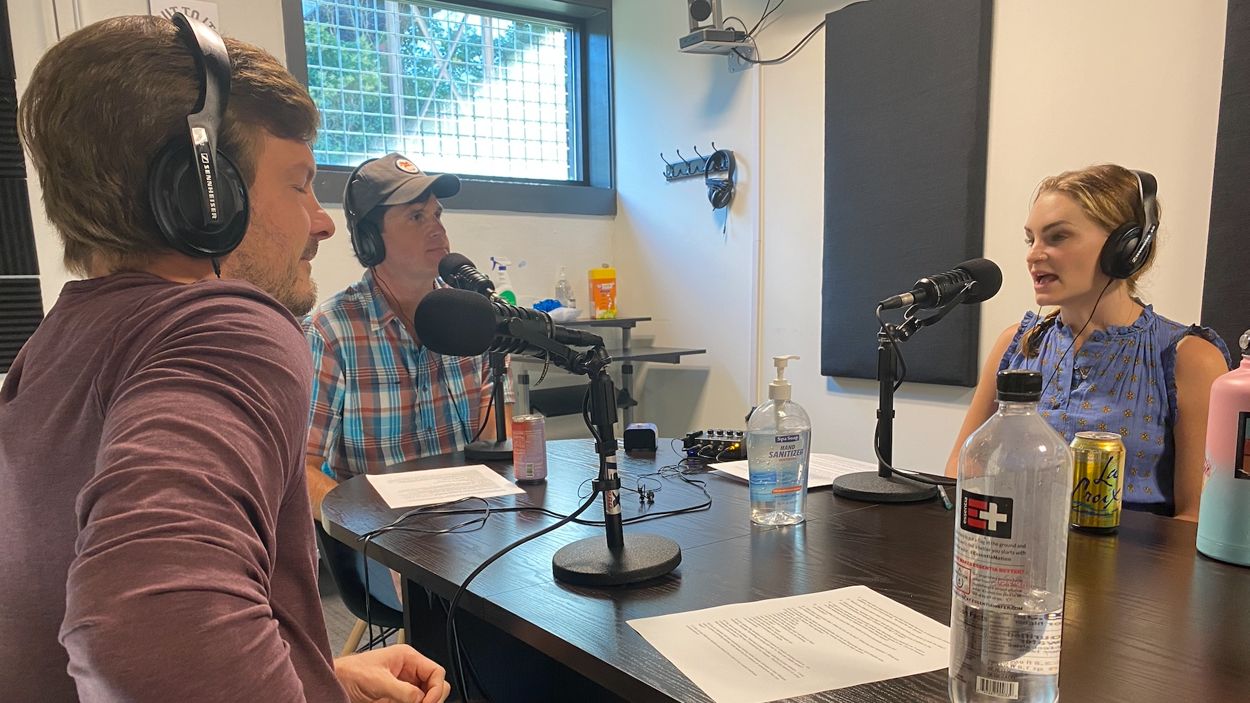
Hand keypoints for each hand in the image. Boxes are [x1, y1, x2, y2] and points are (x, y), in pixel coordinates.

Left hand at [335, 645, 450, 702]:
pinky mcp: (397, 700)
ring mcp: (404, 687)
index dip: (436, 689)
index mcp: (408, 658)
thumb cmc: (350, 672)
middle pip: (434, 686)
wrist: (334, 683)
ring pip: (425, 698)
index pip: (436, 672)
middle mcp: (409, 672)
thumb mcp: (378, 680)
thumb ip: (402, 690)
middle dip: (432, 698)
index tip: (428, 702)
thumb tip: (421, 699)